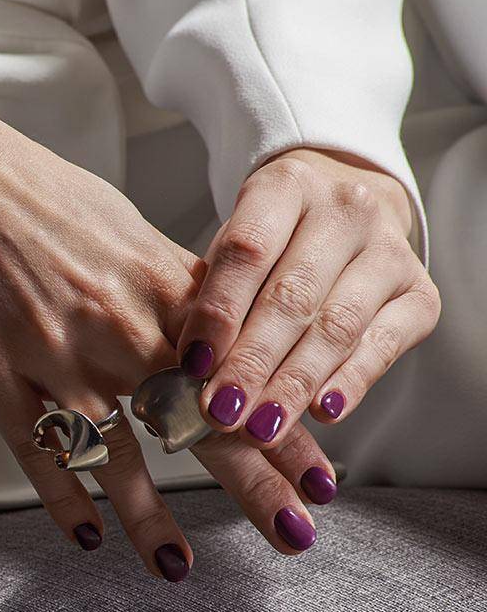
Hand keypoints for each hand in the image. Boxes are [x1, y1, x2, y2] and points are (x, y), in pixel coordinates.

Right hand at [0, 74, 332, 578]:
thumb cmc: (28, 192)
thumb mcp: (121, 223)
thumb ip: (169, 282)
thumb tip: (212, 321)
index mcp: (153, 283)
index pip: (236, 371)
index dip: (282, 427)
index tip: (319, 474)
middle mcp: (113, 323)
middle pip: (193, 419)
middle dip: (251, 482)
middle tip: (293, 533)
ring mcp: (50, 352)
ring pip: (112, 451)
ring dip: (151, 516)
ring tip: (177, 567)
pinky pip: (35, 448)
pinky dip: (63, 497)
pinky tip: (87, 534)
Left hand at [177, 148, 440, 455]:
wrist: (349, 208)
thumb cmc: (275, 235)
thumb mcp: (235, 242)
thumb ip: (215, 291)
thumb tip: (190, 367)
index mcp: (286, 185)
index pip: (247, 250)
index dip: (218, 312)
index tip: (193, 365)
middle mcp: (346, 210)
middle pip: (292, 296)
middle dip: (253, 363)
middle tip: (222, 410)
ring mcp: (389, 250)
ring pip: (337, 325)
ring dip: (294, 384)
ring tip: (260, 426)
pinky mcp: (421, 293)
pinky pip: (385, 344)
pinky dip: (350, 382)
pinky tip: (322, 411)